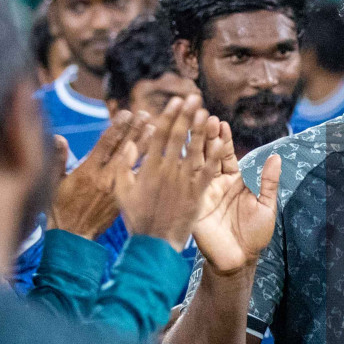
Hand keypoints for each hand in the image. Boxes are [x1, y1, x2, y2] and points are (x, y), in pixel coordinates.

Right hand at [47, 119, 146, 239]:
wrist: (73, 236)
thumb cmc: (59, 208)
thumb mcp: (52, 183)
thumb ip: (57, 159)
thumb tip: (58, 138)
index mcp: (88, 172)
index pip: (106, 144)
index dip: (117, 127)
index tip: (127, 113)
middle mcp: (105, 178)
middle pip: (124, 149)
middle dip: (135, 130)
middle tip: (146, 114)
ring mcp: (116, 189)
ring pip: (133, 162)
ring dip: (143, 144)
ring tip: (154, 128)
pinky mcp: (123, 198)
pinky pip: (136, 178)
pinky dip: (145, 163)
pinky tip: (155, 153)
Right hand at [117, 96, 215, 251]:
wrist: (154, 245)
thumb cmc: (137, 219)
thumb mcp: (121, 191)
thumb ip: (125, 166)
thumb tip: (130, 143)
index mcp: (149, 169)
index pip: (160, 136)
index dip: (169, 117)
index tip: (175, 101)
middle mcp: (167, 172)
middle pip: (178, 138)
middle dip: (186, 116)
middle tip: (194, 97)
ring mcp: (184, 182)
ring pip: (194, 151)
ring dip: (201, 130)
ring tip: (207, 112)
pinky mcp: (197, 194)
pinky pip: (208, 171)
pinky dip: (215, 156)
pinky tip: (222, 141)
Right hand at [191, 114, 280, 274]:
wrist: (238, 260)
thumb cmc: (255, 235)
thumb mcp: (266, 206)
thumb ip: (269, 182)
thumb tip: (276, 157)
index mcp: (233, 180)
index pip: (225, 155)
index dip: (223, 139)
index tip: (221, 122)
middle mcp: (214, 183)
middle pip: (208, 154)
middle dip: (204, 136)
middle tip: (201, 117)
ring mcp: (201, 193)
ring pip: (195, 165)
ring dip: (192, 146)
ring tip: (188, 128)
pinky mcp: (192, 205)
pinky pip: (187, 185)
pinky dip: (182, 169)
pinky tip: (177, 153)